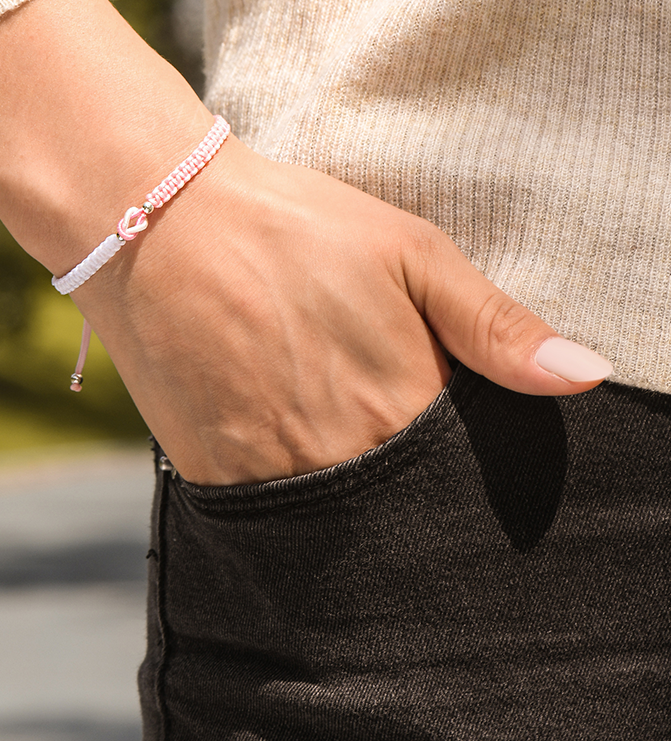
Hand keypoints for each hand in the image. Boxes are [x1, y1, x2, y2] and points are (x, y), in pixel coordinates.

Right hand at [73, 136, 612, 484]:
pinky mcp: (209, 479)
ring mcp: (271, 476)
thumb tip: (586, 376)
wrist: (156, 221)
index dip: (456, 453)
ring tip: (312, 407)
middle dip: (396, 470)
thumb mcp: (407, 250)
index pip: (464, 478)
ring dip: (337, 479)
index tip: (426, 411)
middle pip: (397, 508)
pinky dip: (279, 482)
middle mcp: (343, 459)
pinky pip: (266, 514)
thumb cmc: (289, 225)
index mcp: (404, 406)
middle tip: (359, 402)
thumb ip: (494, 324)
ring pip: (332, 519)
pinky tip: (269, 420)